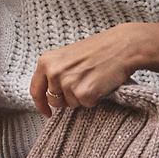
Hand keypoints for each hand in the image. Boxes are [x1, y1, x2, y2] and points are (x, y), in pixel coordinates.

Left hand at [29, 22, 158, 114]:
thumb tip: (49, 96)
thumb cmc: (98, 50)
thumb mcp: (67, 57)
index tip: (46, 112)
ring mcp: (68, 83)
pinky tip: (101, 83)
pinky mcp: (84, 92)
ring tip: (93, 78)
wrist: (123, 46)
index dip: (40, 104)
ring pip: (71, 104)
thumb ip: (54, 73)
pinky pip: (86, 105)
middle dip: (67, 99)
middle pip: (54, 101)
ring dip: (83, 97)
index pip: (36, 90)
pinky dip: (95, 98)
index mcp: (46, 62)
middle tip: (83, 84)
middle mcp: (53, 72)